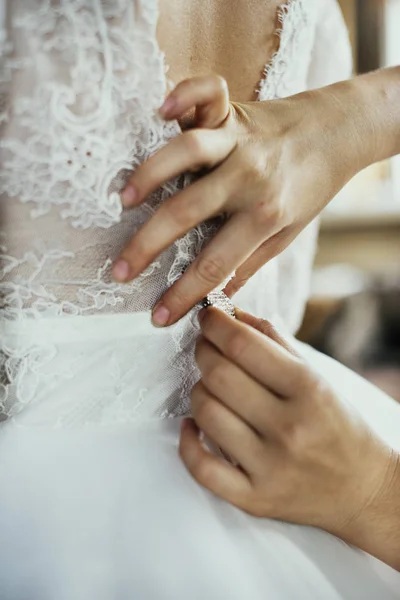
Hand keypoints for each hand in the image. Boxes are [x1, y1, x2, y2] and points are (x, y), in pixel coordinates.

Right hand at [113, 74, 362, 325]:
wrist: (337, 132)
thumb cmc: (310, 187)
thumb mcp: (288, 234)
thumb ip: (250, 263)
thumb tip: (218, 297)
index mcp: (265, 215)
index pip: (214, 265)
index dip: (182, 295)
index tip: (157, 316)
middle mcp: (249, 177)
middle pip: (186, 213)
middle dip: (146, 247)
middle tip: (118, 271)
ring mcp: (239, 141)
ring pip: (186, 153)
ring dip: (149, 176)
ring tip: (123, 202)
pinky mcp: (233, 112)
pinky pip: (207, 95)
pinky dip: (183, 96)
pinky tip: (160, 111)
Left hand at [179, 307, 399, 568]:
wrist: (362, 489)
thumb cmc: (338, 426)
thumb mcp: (317, 376)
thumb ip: (275, 340)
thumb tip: (231, 314)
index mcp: (308, 389)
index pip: (242, 345)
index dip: (215, 323)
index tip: (208, 316)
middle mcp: (289, 428)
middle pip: (219, 376)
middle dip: (203, 352)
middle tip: (206, 347)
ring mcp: (270, 467)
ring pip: (206, 413)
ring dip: (198, 390)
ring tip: (209, 385)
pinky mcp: (254, 498)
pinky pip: (201, 467)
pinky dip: (187, 441)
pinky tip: (192, 424)